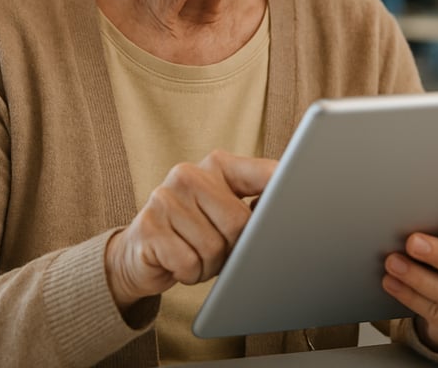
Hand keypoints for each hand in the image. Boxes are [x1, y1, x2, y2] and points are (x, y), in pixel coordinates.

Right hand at [105, 150, 276, 311]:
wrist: (140, 252)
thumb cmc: (194, 230)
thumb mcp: (224, 209)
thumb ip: (254, 203)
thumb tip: (288, 212)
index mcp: (218, 164)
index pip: (264, 174)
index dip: (285, 193)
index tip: (298, 207)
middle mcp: (188, 173)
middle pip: (239, 223)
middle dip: (233, 248)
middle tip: (218, 249)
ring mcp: (165, 198)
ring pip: (214, 248)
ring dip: (209, 265)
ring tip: (195, 254)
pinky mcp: (148, 227)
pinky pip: (189, 263)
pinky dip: (189, 273)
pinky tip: (178, 262)